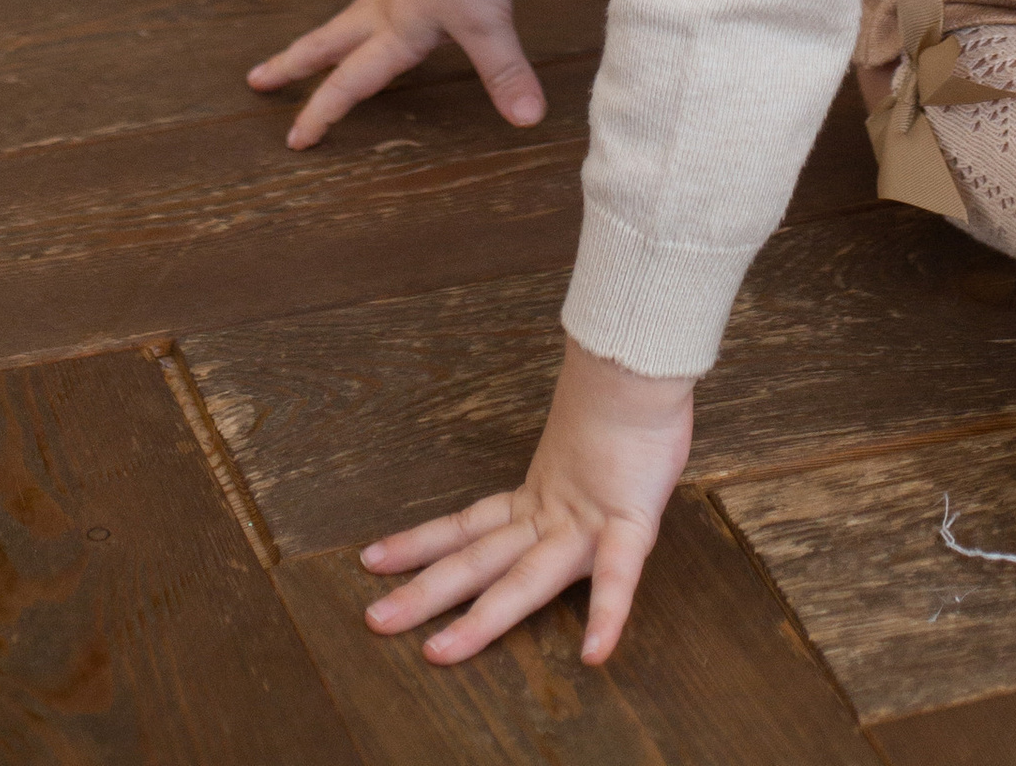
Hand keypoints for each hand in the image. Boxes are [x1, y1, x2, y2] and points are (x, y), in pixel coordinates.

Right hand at [246, 0, 541, 148]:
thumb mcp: (488, 23)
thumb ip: (505, 72)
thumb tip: (528, 118)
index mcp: (395, 30)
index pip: (349, 81)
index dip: (321, 112)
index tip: (293, 140)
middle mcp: (390, 7)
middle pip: (328, 41)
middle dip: (293, 64)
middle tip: (257, 79)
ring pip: (354, 15)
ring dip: (329, 35)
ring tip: (315, 47)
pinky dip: (373, 11)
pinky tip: (391, 9)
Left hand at [360, 337, 693, 666]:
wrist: (643, 362)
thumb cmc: (622, 399)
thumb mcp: (581, 443)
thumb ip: (566, 468)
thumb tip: (558, 464)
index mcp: (535, 498)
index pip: (465, 527)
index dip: (418, 545)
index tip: (371, 559)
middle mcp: (549, 518)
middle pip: (477, 560)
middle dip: (424, 592)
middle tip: (373, 621)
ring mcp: (586, 524)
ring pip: (525, 579)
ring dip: (480, 619)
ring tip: (436, 654)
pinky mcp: (631, 523)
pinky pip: (618, 575)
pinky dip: (607, 613)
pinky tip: (594, 653)